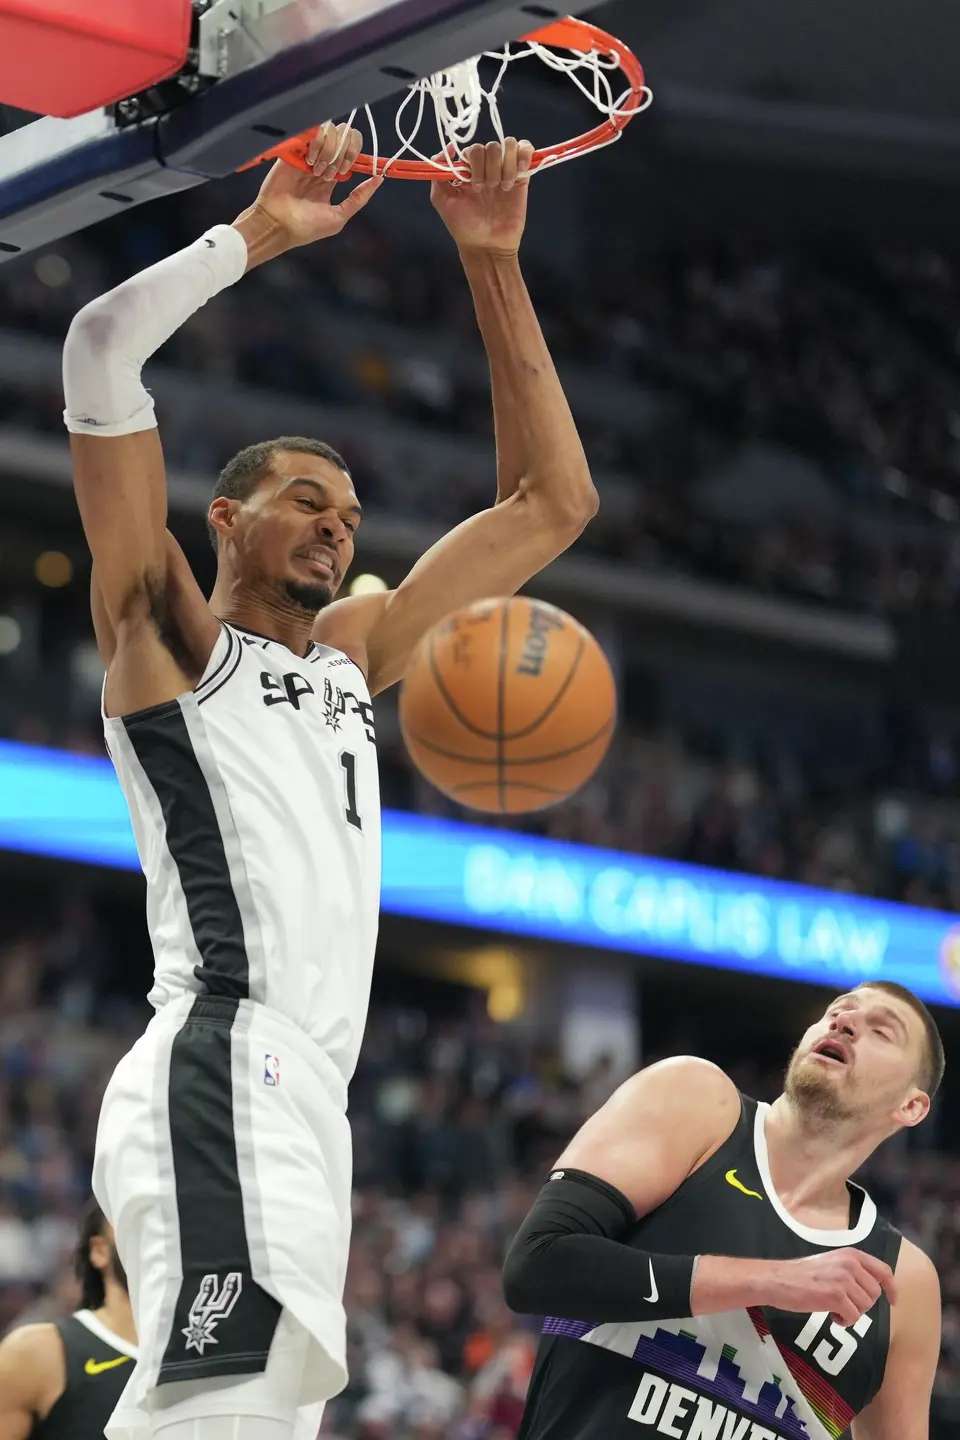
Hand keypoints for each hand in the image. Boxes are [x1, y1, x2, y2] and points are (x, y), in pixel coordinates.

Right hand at [250, 122, 381, 247]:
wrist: (278, 224)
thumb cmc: (307, 227)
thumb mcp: (338, 217)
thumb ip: (359, 198)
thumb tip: (379, 179)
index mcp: (333, 176)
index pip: (351, 151)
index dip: (354, 155)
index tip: (347, 170)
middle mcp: (321, 161)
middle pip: (343, 136)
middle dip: (342, 153)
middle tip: (331, 174)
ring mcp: (307, 153)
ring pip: (329, 131)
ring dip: (328, 150)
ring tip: (316, 171)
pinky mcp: (293, 149)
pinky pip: (311, 130)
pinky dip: (315, 144)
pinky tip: (308, 162)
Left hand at [430, 139, 533, 254]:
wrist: (487, 246)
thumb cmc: (464, 227)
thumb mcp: (441, 200)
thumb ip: (439, 174)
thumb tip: (448, 147)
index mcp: (469, 170)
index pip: (473, 149)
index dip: (474, 163)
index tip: (473, 186)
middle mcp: (487, 167)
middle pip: (491, 146)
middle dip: (489, 167)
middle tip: (487, 189)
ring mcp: (505, 170)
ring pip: (509, 145)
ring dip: (505, 165)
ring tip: (503, 188)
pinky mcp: (522, 177)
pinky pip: (525, 149)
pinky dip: (523, 154)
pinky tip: (518, 171)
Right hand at [765, 1249, 896, 1327]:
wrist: (778, 1280)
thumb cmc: (802, 1274)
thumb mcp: (831, 1263)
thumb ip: (851, 1271)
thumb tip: (871, 1289)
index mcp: (851, 1254)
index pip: (883, 1270)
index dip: (891, 1287)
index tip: (893, 1301)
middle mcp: (850, 1264)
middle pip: (875, 1294)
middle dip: (863, 1304)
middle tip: (844, 1304)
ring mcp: (844, 1280)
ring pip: (865, 1307)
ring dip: (852, 1313)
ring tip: (834, 1308)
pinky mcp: (836, 1296)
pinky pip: (854, 1317)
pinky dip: (844, 1321)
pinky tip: (831, 1315)